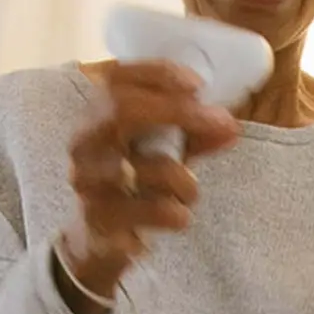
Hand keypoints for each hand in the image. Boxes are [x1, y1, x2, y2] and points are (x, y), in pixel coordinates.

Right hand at [56, 62, 241, 311]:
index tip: (199, 85)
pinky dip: (178, 214)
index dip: (159, 74)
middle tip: (221, 123)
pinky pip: (154, 210)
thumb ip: (195, 135)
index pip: (117, 79)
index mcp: (96, 116)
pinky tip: (178, 217)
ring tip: (189, 192)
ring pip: (151, 168)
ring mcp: (88, 180)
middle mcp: (85, 143)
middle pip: (123, 110)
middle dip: (179, 112)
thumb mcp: (164, 152)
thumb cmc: (135, 184)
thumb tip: (228, 128)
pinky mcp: (99, 219)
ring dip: (187, 182)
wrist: (97, 239)